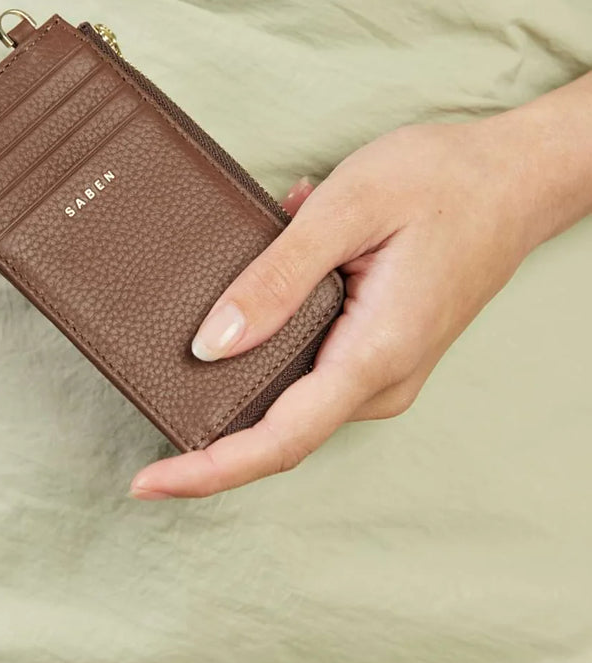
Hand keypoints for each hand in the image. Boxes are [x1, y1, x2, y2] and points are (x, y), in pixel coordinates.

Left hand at [128, 94, 586, 500]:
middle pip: (280, 431)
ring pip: (293, 400)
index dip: (209, 470)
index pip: (280, 439)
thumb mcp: (348, 210)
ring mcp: (385, 371)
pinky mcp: (381, 352)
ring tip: (218, 302)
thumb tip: (213, 343)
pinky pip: (312, 368)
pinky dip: (275, 339)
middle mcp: (383, 380)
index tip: (148, 483)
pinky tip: (269, 281)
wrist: (515, 178)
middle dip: (211, 431)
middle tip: (147, 393)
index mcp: (377, 354)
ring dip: (244, 371)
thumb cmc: (443, 182)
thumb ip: (277, 279)